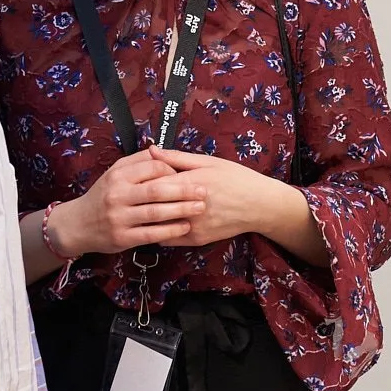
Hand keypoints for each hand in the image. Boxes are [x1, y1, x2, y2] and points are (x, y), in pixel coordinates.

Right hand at [57, 150, 206, 255]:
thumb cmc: (103, 195)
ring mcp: (119, 218)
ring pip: (156, 213)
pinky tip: (185, 227)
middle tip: (204, 191)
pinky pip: (151, 233)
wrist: (77, 224)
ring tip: (200, 208)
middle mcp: (117, 195)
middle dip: (184, 190)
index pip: (152, 168)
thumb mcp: (114, 172)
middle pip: (157, 190)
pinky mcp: (122, 238)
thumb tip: (161, 149)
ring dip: (181, 210)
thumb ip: (137, 161)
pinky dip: (170, 230)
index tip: (187, 175)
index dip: (173, 171)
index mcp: (118, 175)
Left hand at [148, 148, 294, 246]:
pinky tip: (157, 222)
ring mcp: (193, 226)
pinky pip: (167, 238)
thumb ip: (177, 158)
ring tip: (141, 209)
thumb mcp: (208, 162)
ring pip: (157, 224)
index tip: (135, 179)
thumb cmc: (235, 178)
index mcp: (192, 183)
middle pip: (153, 205)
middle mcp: (191, 206)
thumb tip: (151, 150)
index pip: (154, 183)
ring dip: (148, 217)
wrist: (259, 205)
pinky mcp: (196, 239)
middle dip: (140, 200)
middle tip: (131, 196)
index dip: (141, 181)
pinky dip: (159, 230)